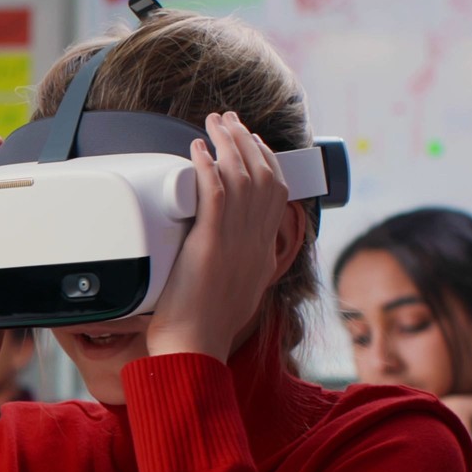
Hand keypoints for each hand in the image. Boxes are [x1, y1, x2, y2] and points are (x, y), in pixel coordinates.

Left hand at [146, 113, 293, 359]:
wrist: (195, 351)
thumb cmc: (201, 331)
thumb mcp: (231, 293)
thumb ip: (231, 268)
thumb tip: (220, 256)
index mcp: (262, 252)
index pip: (276, 195)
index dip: (267, 163)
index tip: (253, 143)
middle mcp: (256, 242)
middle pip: (263, 177)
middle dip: (247, 142)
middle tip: (229, 120)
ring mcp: (236, 242)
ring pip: (242, 178)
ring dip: (228, 144)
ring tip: (215, 123)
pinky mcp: (211, 244)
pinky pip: (215, 194)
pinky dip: (208, 166)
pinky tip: (199, 149)